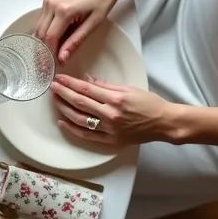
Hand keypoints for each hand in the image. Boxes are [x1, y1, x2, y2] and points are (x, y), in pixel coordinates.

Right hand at [32, 0, 123, 62]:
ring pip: (38, 28)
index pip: (50, 37)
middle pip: (41, 33)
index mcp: (63, 11)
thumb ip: (75, 42)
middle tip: (50, 63)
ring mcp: (48, 2)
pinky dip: (45, 32)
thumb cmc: (102, 3)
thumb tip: (62, 58)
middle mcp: (51, 5)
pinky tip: (53, 40)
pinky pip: (41, 21)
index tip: (54, 65)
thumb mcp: (92, 25)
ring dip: (43, 42)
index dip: (50, 53)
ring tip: (52, 53)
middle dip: (44, 50)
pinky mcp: (48, 1)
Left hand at [50, 74, 180, 145]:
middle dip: (63, 93)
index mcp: (116, 99)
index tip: (60, 78)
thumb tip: (87, 81)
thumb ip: (106, 86)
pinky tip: (62, 121)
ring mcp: (110, 129)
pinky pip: (88, 135)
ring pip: (80, 119)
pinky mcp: (111, 140)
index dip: (70, 83)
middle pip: (80, 103)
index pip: (87, 90)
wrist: (164, 123)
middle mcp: (111, 114)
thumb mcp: (129, 89)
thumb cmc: (150, 103)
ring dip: (64, 109)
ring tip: (55, 100)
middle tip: (53, 87)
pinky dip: (73, 129)